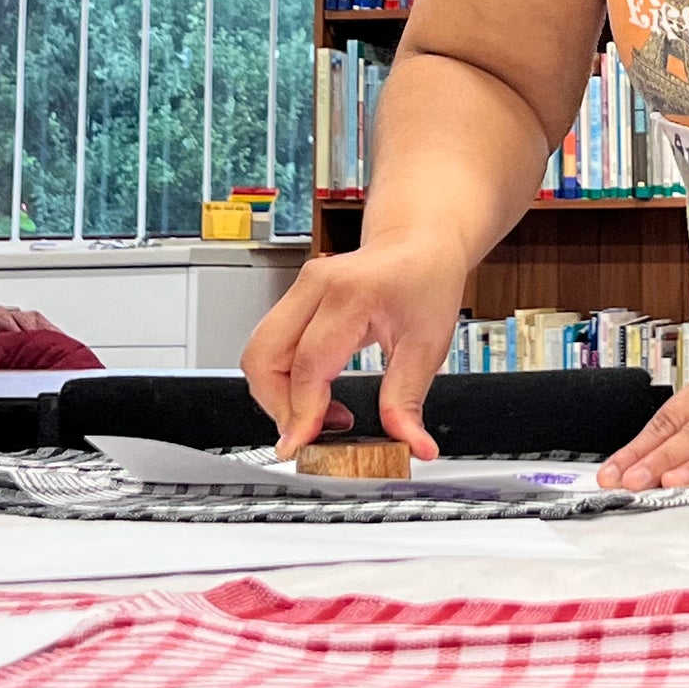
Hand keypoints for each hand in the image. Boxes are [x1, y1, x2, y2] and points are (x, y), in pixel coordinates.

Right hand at [241, 229, 467, 459]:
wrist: (420, 242)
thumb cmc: (427, 279)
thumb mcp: (428, 344)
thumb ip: (409, 399)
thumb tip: (414, 445)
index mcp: (350, 293)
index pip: (306, 363)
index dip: (301, 411)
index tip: (304, 443)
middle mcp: (316, 285)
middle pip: (264, 357)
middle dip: (278, 406)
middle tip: (310, 433)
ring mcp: (301, 288)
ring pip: (259, 353)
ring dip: (278, 394)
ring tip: (321, 414)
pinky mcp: (296, 298)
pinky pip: (271, 346)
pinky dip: (283, 378)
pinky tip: (317, 394)